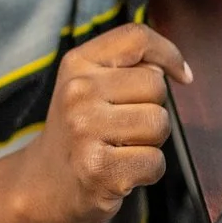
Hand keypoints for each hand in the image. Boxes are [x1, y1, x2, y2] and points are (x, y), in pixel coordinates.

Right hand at [7, 23, 191, 222]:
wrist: (41, 185)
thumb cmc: (77, 133)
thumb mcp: (87, 85)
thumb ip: (126, 68)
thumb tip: (174, 69)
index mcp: (77, 64)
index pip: (136, 37)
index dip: (168, 53)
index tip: (180, 75)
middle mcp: (78, 92)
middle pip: (156, 86)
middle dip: (153, 109)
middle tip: (125, 127)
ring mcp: (86, 130)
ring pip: (159, 124)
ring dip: (151, 143)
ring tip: (122, 149)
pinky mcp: (99, 169)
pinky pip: (155, 162)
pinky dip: (148, 172)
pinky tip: (122, 171)